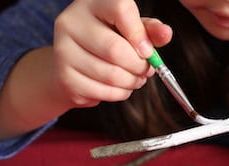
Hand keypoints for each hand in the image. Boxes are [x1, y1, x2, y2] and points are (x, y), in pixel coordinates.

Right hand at [52, 0, 172, 107]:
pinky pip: (103, 92)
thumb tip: (165, 33)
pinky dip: (120, 94)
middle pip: (115, 49)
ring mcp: (63, 51)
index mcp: (91, 3)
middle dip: (139, 66)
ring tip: (135, 79)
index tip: (147, 50)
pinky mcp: (65, 78)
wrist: (73, 62)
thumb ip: (149, 30)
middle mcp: (71, 23)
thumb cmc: (106, 40)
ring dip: (132, 82)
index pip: (121, 9)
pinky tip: (120, 87)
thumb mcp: (130, 29)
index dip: (140, 34)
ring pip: (111, 74)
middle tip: (146, 70)